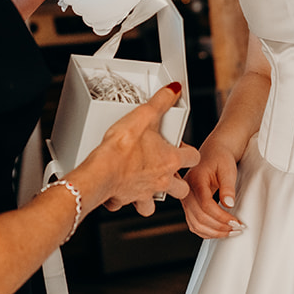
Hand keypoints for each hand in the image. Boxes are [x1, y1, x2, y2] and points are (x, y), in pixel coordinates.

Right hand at [76, 82, 199, 217]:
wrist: (100, 172)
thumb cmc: (121, 148)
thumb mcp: (144, 115)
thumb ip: (161, 101)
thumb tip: (174, 90)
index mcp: (170, 160)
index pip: (194, 157)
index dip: (189, 151)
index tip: (179, 146)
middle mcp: (161, 180)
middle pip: (182, 188)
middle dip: (177, 181)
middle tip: (166, 169)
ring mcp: (145, 193)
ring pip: (156, 203)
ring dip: (154, 195)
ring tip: (146, 183)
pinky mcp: (126, 199)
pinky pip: (130, 204)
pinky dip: (127, 199)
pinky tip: (122, 188)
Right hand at [181, 138, 243, 238]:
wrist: (213, 152)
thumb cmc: (220, 158)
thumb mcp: (228, 169)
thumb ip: (228, 187)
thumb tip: (228, 203)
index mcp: (195, 180)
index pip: (205, 205)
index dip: (221, 217)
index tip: (235, 222)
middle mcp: (187, 191)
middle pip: (199, 218)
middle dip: (220, 227)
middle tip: (237, 229)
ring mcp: (186, 199)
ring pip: (196, 224)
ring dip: (214, 232)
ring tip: (230, 232)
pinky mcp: (188, 205)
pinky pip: (194, 224)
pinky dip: (206, 232)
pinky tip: (219, 232)